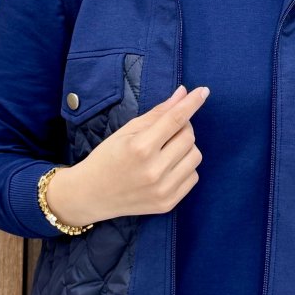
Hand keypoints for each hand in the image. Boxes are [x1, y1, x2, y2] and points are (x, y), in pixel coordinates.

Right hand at [47, 84, 208, 223]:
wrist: (91, 195)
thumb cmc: (107, 157)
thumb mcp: (127, 131)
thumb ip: (158, 113)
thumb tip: (183, 94)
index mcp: (140, 147)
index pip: (175, 119)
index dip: (192, 103)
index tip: (203, 91)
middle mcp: (154, 170)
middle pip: (188, 137)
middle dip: (183, 128)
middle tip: (167, 130)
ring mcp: (162, 189)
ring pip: (195, 156)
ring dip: (185, 148)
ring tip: (167, 150)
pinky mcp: (168, 203)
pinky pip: (193, 176)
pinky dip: (185, 167)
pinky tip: (167, 168)